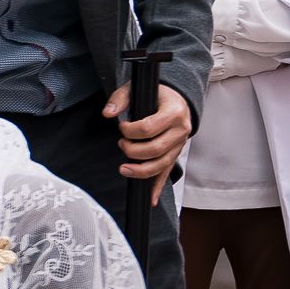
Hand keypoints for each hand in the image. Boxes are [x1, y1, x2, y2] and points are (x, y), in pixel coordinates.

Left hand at [103, 80, 192, 202]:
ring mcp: (180, 145)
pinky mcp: (175, 155)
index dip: (130, 131)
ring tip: (123, 169)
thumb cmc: (155, 94)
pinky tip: (150, 199)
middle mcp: (181, 130)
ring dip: (141, 170)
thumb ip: (120, 98)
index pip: (149, 128)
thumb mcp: (137, 89)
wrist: (177, 99)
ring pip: (162, 164)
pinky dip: (157, 187)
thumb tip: (108, 113)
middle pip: (156, 149)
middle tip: (121, 144)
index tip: (121, 127)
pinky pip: (167, 173)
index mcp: (174, 112)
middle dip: (133, 151)